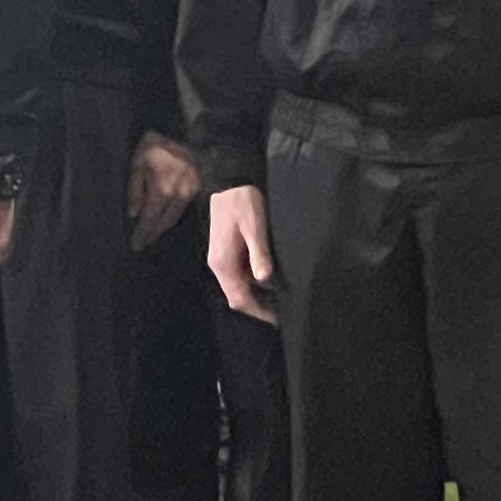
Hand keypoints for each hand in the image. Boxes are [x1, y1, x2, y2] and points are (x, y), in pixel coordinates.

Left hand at [127, 130, 202, 245]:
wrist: (184, 128)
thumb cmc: (156, 144)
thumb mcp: (138, 163)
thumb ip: (135, 190)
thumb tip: (134, 213)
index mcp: (162, 190)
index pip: (150, 219)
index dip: (143, 234)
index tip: (136, 246)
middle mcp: (178, 196)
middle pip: (164, 222)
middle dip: (153, 234)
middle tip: (143, 244)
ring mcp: (190, 192)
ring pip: (175, 217)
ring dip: (163, 228)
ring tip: (152, 235)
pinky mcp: (196, 187)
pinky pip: (182, 208)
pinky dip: (172, 216)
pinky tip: (165, 218)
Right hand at [208, 184, 278, 321]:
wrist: (228, 180)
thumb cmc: (242, 201)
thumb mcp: (254, 227)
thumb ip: (259, 253)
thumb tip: (264, 279)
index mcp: (223, 263)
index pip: (239, 298)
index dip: (258, 311)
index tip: (277, 320)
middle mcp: (219, 265)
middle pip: (237, 296)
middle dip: (258, 306)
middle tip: (282, 311)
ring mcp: (221, 258)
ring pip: (238, 286)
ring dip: (256, 294)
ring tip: (280, 297)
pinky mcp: (226, 251)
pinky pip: (239, 274)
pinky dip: (253, 281)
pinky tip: (269, 278)